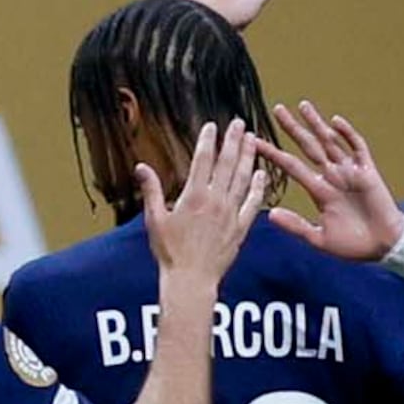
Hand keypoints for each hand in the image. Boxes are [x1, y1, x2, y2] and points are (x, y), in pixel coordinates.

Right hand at [142, 121, 267, 290]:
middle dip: (234, 141)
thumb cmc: (170, 252)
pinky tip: (262, 174)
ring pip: (242, 179)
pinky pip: (253, 204)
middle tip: (240, 123)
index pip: (202, 160)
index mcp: (193, 196)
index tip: (212, 125)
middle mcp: (215, 201)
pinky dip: (258, 188)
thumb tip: (141, 166)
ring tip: (253, 139)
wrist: (191, 280)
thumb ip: (151, 190)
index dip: (208, 140)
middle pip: (227, 164)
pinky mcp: (240, 228)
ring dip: (248, 157)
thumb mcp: (155, 220)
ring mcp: (230, 214)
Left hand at [260, 101, 403, 264]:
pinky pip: (357, 148)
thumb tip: (269, 214)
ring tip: (303, 105)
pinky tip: (335, 122)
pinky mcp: (368, 171)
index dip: (274, 154)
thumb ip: (296, 225)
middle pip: (309, 147)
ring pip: (330, 141)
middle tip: (278, 109)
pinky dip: (347, 134)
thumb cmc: (353, 245)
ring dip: (317, 124)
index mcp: (319, 192)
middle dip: (294, 128)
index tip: (256, 141)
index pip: (292, 167)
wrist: (384, 248)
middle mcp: (332, 177)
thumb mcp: (319, 238)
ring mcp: (350, 172)